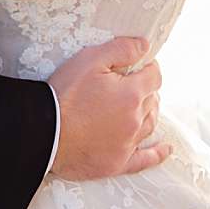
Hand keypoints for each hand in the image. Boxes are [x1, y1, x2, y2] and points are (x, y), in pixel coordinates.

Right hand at [49, 36, 170, 180]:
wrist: (44, 132)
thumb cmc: (64, 94)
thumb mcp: (88, 60)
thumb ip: (120, 50)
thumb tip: (145, 46)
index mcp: (132, 94)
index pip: (154, 77)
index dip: (148, 67)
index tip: (139, 64)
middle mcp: (135, 120)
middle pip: (152, 100)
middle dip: (145, 89)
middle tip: (129, 83)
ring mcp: (128, 143)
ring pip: (150, 124)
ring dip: (148, 112)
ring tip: (140, 105)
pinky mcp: (118, 163)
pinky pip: (146, 159)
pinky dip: (157, 153)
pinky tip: (165, 148)